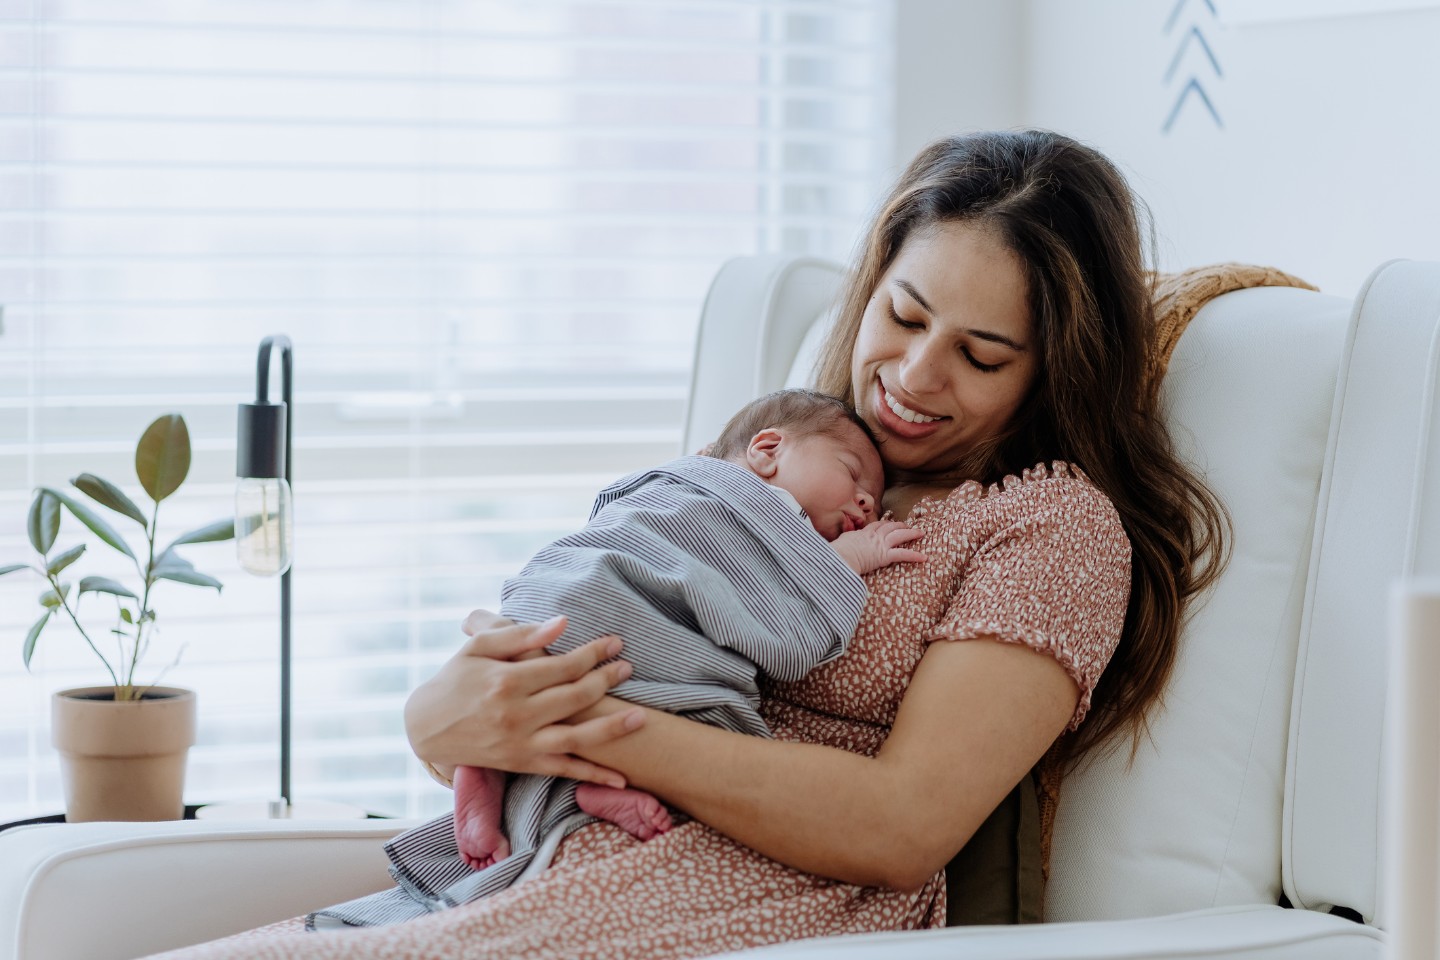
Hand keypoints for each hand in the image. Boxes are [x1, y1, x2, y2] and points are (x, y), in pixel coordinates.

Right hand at [403, 612, 644, 787]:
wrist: (426, 727)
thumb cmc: (455, 680)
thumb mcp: (478, 648)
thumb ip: (521, 635)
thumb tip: (562, 623)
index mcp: (507, 681)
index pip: (563, 666)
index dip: (593, 654)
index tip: (615, 644)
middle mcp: (517, 715)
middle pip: (575, 696)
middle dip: (607, 680)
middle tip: (628, 667)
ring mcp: (521, 743)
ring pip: (577, 737)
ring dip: (612, 728)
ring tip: (641, 717)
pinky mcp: (522, 764)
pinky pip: (564, 770)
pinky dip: (593, 776)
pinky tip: (621, 779)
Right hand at [831, 519, 926, 575]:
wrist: (841, 556)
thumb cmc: (838, 551)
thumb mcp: (840, 541)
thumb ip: (844, 538)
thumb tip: (840, 541)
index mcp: (863, 533)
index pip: (876, 525)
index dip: (884, 524)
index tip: (888, 523)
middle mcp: (874, 536)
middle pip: (890, 526)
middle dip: (900, 525)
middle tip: (907, 526)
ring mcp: (880, 544)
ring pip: (899, 535)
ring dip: (911, 533)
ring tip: (920, 533)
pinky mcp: (885, 555)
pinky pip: (903, 554)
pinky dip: (914, 556)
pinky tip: (924, 558)